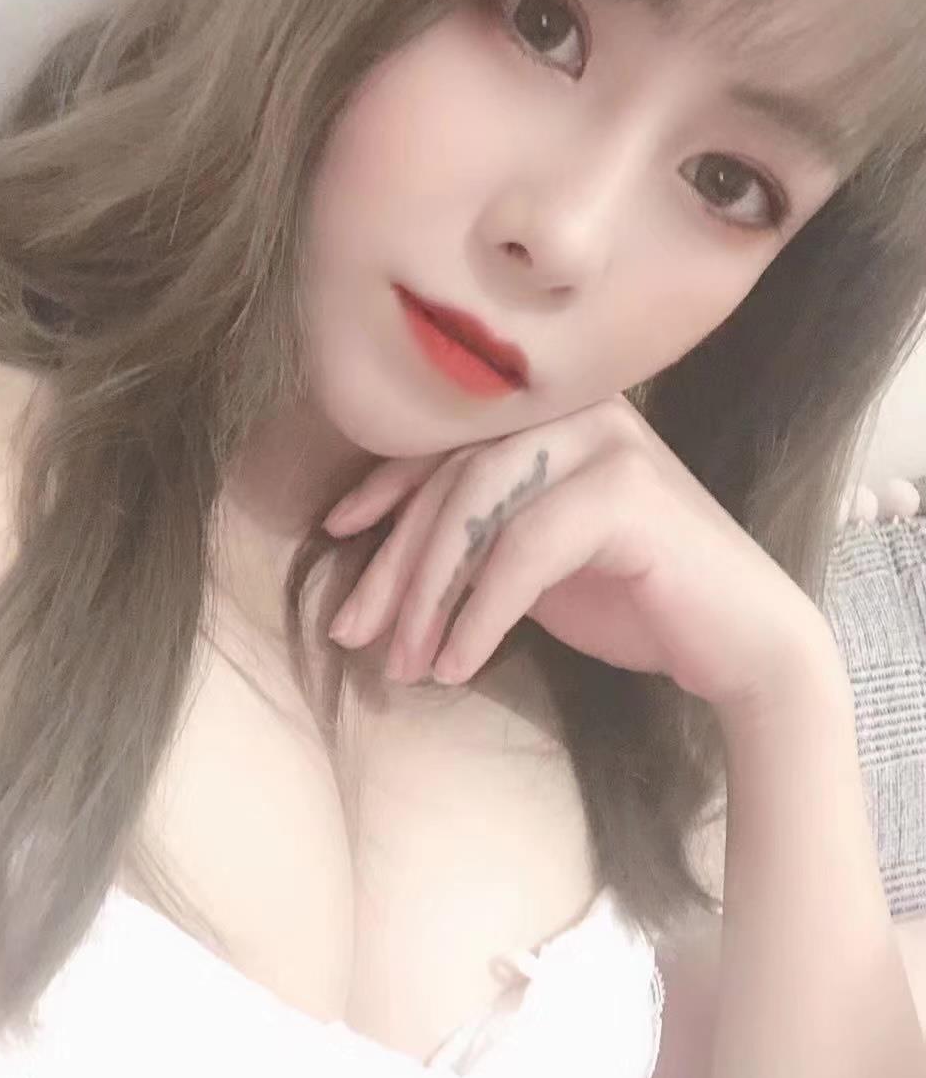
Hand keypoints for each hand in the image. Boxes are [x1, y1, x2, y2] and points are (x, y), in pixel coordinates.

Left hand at [323, 394, 836, 719]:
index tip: (337, 535)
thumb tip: (373, 568)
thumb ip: (473, 535)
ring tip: (403, 665)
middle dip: (393, 563)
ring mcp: (605, 442)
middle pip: (451, 478)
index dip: (384, 486)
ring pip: (476, 508)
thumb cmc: (632, 597)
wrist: (739, 641)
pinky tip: (456, 668)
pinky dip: (479, 616)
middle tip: (352, 633)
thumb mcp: (529, 558)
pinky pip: (522, 552)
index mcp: (552, 413)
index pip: (447, 441)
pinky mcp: (627, 492)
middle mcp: (577, 410)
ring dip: (427, 596)